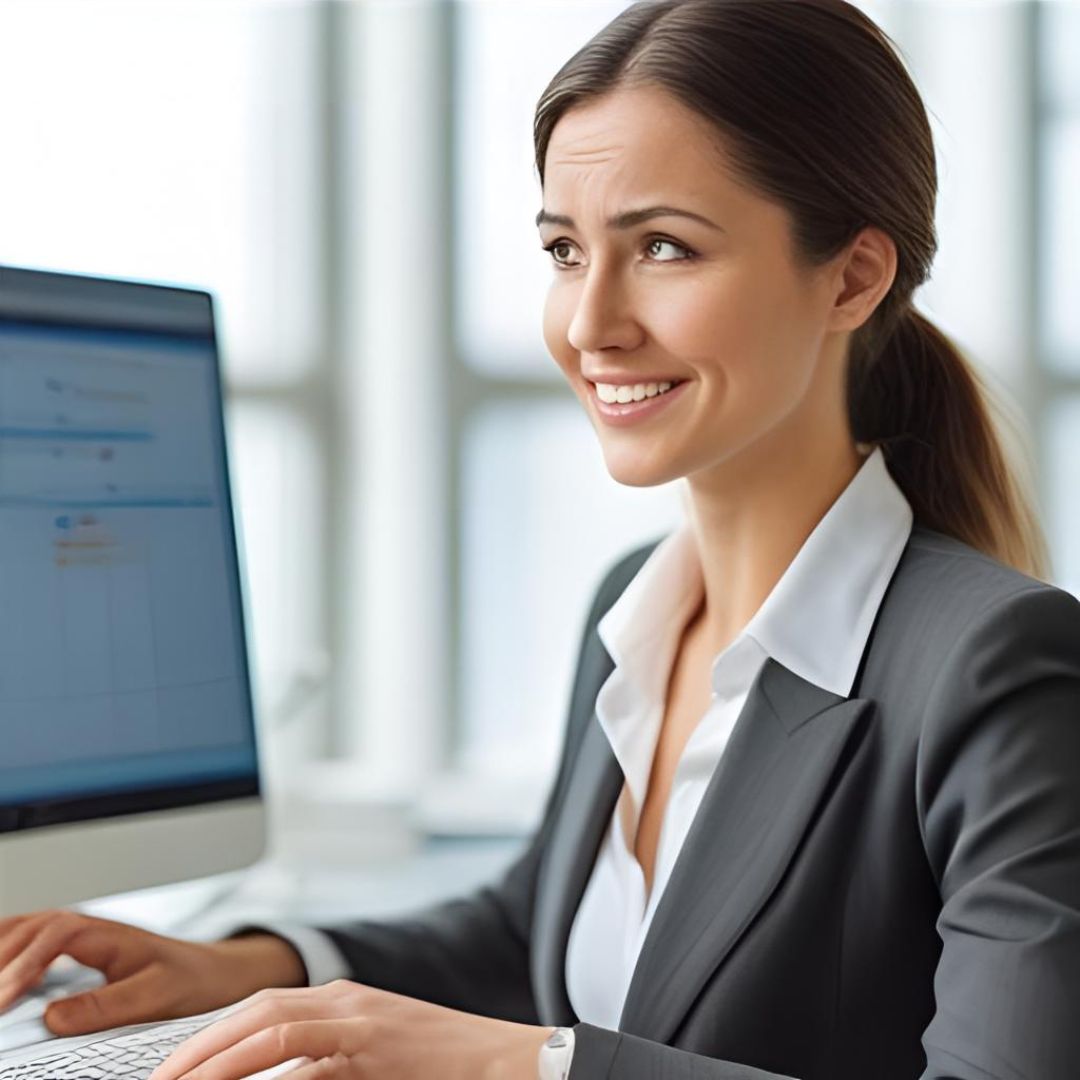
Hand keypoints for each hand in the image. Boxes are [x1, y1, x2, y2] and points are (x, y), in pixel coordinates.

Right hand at [0, 909, 306, 1034]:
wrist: (213, 972)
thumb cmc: (189, 979)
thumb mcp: (155, 995)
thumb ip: (107, 1005)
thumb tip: (53, 1018)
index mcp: (106, 934)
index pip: (53, 935)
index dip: (23, 964)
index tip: (4, 999)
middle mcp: (88, 929)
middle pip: (29, 928)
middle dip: (1, 960)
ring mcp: (79, 938)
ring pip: (26, 931)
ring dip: (2, 952)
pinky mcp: (74, 953)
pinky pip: (30, 944)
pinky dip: (8, 954)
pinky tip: (1, 977)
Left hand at [147, 980, 555, 1079]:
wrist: (507, 1060)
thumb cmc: (443, 1068)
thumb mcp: (373, 1063)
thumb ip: (323, 1068)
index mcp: (343, 1001)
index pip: (261, 1007)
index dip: (212, 1038)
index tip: (176, 1069)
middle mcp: (346, 999)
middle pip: (256, 1007)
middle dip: (201, 1044)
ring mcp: (360, 1015)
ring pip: (271, 1020)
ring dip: (218, 1053)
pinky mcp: (374, 1039)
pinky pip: (303, 1048)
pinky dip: (261, 1063)